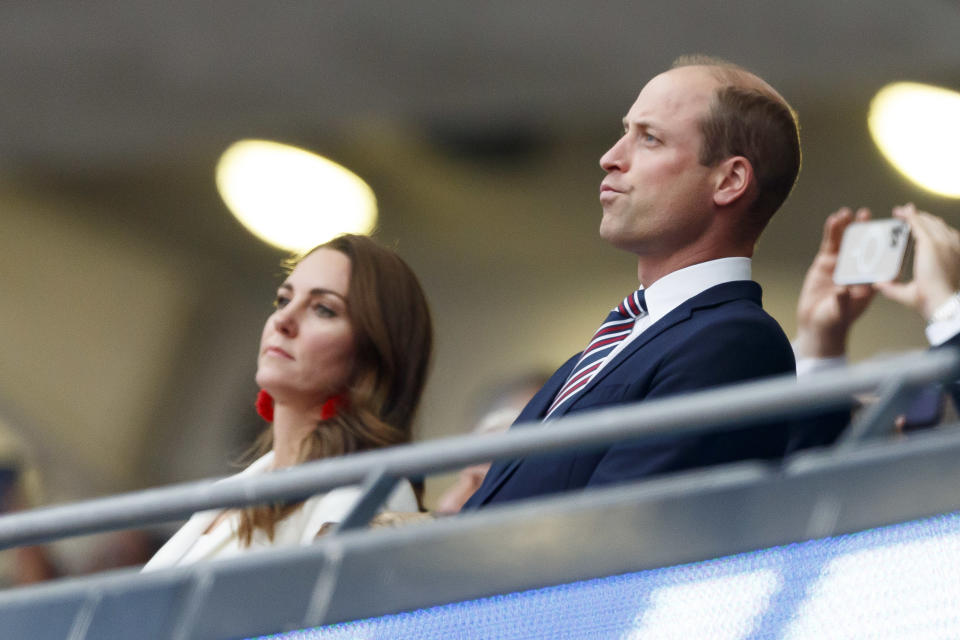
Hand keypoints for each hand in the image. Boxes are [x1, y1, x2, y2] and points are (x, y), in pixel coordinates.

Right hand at [794, 207, 875, 357]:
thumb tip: (843, 289)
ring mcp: (840, 264)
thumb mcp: (842, 311)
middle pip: (862, 245)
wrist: (817, 325)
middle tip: (865, 215)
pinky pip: (829, 245)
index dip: (883, 244)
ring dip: (847, 227)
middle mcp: (856, 269)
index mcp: (869, 280)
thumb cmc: (835, 320)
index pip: (879, 259)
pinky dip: (831, 232)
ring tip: (846, 213)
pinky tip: (833, 221)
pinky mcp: (825, 263)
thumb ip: (843, 300)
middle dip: (864, 229)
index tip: (886, 231)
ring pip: (845, 241)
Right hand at [875, 204, 959, 320]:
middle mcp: (944, 244)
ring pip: (942, 225)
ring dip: (929, 220)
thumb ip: (890, 287)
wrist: (949, 307)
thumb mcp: (906, 294)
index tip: (898, 211)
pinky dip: (942, 229)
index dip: (907, 215)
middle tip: (905, 213)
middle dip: (916, 215)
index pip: (917, 222)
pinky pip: (951, 234)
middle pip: (930, 221)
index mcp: (930, 248)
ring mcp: (954, 248)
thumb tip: (876, 284)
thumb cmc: (930, 300)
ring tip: (920, 220)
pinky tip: (937, 232)